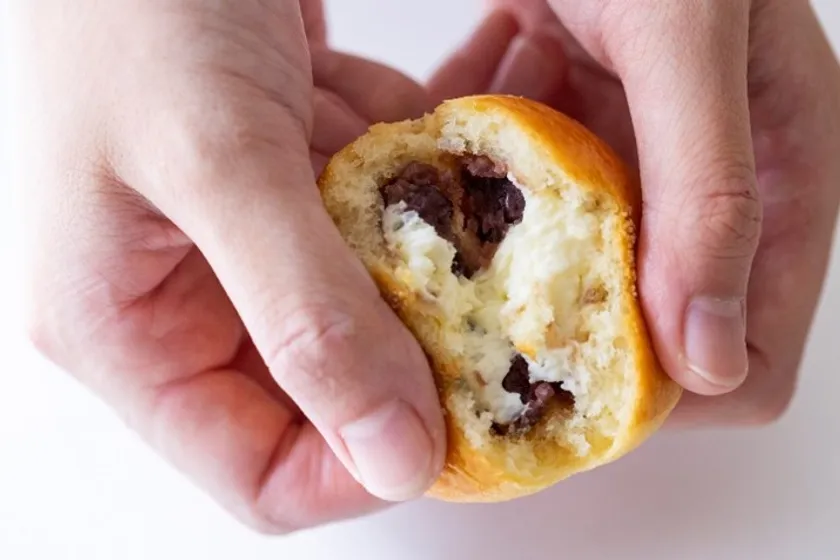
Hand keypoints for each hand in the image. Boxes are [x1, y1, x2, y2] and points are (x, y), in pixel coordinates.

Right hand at [20, 0, 447, 532]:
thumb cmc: (132, 2)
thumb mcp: (217, 159)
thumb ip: (304, 314)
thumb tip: (391, 456)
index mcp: (126, 331)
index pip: (258, 470)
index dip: (362, 466)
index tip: (459, 420)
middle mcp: (182, 300)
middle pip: (329, 389)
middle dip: (421, 347)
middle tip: (504, 306)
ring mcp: (240, 240)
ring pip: (368, 298)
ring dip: (434, 252)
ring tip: (491, 201)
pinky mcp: (284, 183)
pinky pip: (374, 218)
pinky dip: (419, 185)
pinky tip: (447, 138)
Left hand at [436, 0, 839, 424]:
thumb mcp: (689, 33)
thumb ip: (711, 194)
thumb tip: (712, 357)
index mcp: (778, 177)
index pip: (746, 358)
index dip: (662, 392)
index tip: (563, 384)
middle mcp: (714, 181)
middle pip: (654, 327)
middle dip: (574, 337)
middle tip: (490, 327)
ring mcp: (641, 155)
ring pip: (583, 270)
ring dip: (518, 273)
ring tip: (460, 248)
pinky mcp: (578, 123)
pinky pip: (534, 202)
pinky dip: (488, 201)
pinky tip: (450, 172)